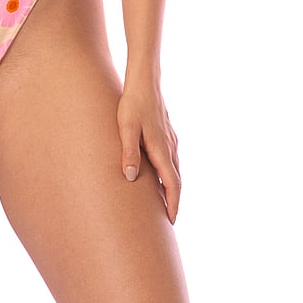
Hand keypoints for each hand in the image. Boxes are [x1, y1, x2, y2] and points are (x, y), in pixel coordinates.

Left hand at [117, 82, 179, 223]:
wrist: (144, 81)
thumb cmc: (133, 103)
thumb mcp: (126, 129)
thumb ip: (129, 153)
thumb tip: (132, 178)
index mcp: (162, 149)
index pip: (172, 184)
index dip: (173, 204)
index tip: (170, 221)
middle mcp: (170, 147)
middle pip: (176, 180)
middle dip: (173, 200)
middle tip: (167, 219)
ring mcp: (170, 140)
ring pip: (174, 169)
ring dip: (171, 187)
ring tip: (162, 202)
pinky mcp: (166, 133)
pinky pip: (171, 159)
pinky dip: (168, 173)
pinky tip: (158, 174)